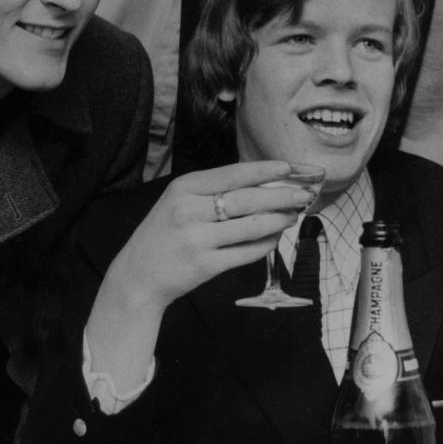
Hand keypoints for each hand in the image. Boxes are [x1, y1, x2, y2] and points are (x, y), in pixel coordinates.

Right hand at [87, 161, 311, 389]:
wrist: (138, 275)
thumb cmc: (165, 234)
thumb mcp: (179, 201)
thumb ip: (213, 191)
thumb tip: (262, 182)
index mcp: (184, 188)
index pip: (233, 174)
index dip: (264, 170)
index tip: (288, 168)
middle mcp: (189, 211)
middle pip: (248, 199)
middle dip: (282, 196)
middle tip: (304, 195)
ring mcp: (198, 239)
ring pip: (252, 226)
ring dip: (279, 220)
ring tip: (293, 215)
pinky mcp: (206, 266)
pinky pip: (247, 252)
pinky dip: (267, 244)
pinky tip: (275, 237)